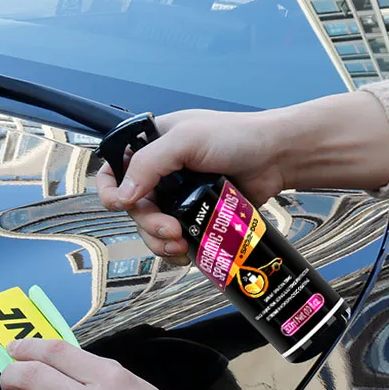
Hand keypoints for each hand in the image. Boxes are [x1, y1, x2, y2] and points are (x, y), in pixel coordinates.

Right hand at [96, 108, 284, 263]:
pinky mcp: (194, 217)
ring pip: (151, 229)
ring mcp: (176, 197)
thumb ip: (149, 164)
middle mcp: (160, 174)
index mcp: (152, 148)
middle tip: (170, 230)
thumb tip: (122, 197)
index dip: (111, 190)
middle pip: (133, 209)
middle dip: (148, 224)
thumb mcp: (186, 140)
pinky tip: (186, 253)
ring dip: (160, 242)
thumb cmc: (237, 136)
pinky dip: (175, 250)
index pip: (114, 169)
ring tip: (180, 245)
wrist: (278, 157)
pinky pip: (173, 240)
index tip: (121, 205)